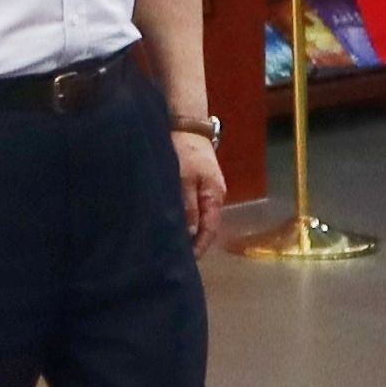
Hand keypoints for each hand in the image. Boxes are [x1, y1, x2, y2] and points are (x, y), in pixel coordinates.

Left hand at [171, 125, 226, 247]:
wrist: (187, 124)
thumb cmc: (185, 150)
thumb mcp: (184, 178)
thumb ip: (187, 205)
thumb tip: (190, 233)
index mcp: (214, 196)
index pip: (210, 230)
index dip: (200, 247)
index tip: (187, 262)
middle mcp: (213, 196)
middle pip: (206, 226)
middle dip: (193, 243)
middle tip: (175, 257)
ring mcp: (206, 190)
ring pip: (199, 217)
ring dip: (187, 231)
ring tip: (171, 244)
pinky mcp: (196, 184)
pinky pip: (192, 207)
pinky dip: (184, 218)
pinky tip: (172, 223)